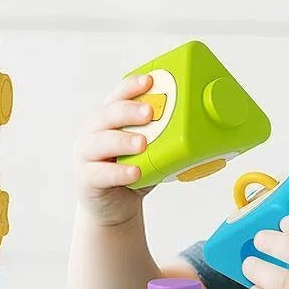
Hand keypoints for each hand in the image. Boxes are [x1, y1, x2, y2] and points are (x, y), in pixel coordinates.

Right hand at [73, 73, 155, 226]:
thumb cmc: (133, 172)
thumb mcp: (150, 151)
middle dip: (129, 111)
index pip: (118, 95)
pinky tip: (134, 172)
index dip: (132, 86)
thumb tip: (202, 127)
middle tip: (150, 113)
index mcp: (108, 118)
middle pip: (108, 114)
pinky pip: (100, 173)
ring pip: (100, 142)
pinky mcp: (86, 179)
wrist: (114, 207)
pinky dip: (118, 172)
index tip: (149, 81)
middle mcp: (93, 131)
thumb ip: (164, 138)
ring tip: (143, 143)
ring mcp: (86, 155)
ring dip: (123, 140)